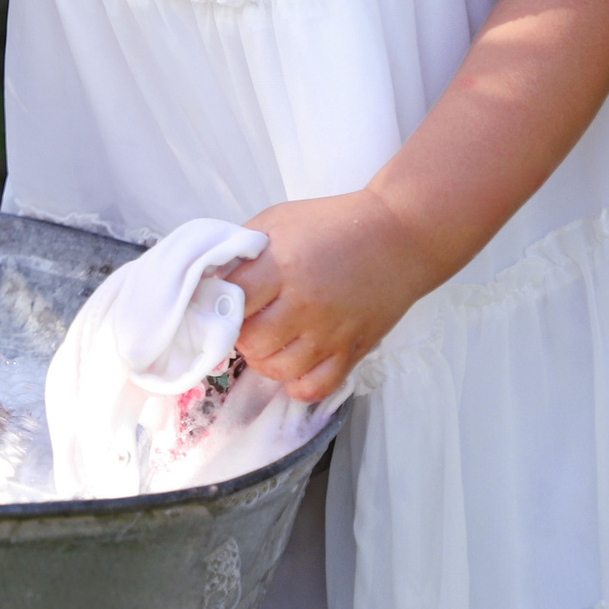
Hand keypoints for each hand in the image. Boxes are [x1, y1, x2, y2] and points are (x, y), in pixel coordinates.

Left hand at [222, 191, 445, 402]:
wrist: (398, 236)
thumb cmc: (332, 224)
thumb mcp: (277, 221)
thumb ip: (241, 249)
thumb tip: (209, 276)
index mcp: (282, 266)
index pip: (231, 300)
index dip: (217, 301)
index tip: (218, 299)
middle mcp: (305, 304)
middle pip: (251, 341)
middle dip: (238, 333)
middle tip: (245, 320)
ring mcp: (331, 333)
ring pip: (278, 369)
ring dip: (263, 359)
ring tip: (267, 340)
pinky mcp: (353, 351)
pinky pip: (316, 387)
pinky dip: (297, 383)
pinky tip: (293, 363)